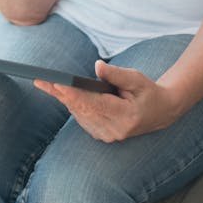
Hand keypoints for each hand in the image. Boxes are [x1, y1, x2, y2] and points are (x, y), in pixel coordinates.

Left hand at [33, 61, 184, 142]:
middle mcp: (116, 130)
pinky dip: (71, 105)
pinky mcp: (102, 135)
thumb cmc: (148, 92)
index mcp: (127, 116)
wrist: (160, 112)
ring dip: (62, 99)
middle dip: (61, 94)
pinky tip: (59, 93)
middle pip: (82, 110)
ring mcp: (108, 135)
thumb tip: (97, 67)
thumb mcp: (137, 79)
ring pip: (79, 115)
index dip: (75, 94)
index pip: (95, 104)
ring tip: (44, 83)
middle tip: (41, 80)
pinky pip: (82, 118)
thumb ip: (116, 74)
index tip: (59, 85)